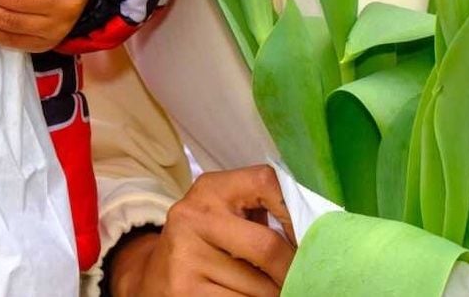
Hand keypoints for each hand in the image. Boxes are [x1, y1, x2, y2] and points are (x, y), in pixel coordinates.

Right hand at [106, 166, 295, 296]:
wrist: (154, 276)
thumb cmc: (206, 244)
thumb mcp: (225, 216)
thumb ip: (261, 214)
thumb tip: (314, 236)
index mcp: (211, 189)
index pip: (266, 183)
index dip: (295, 213)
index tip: (308, 238)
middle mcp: (193, 217)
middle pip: (268, 247)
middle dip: (292, 271)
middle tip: (302, 280)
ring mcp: (186, 256)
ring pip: (259, 287)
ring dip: (274, 294)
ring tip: (269, 290)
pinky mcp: (185, 291)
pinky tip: (245, 296)